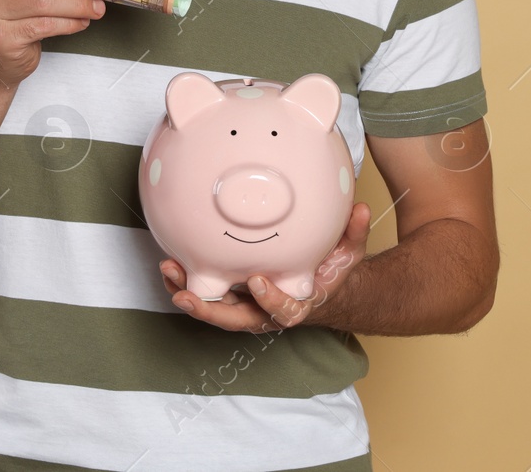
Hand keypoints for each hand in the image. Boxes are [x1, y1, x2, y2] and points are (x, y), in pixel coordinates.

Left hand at [159, 202, 371, 332]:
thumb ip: (354, 234)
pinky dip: (186, 281)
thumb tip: (362, 210)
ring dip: (188, 294)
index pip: (284, 311)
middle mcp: (267, 312)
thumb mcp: (348, 254)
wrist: (318, 288)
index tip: (257, 281)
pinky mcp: (232, 296)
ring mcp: (247, 307)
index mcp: (297, 305)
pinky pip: (206, 293)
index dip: (270, 299)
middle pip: (236, 320)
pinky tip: (169, 264)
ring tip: (168, 271)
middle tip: (186, 295)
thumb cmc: (330, 271)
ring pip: (214, 308)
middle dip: (209, 310)